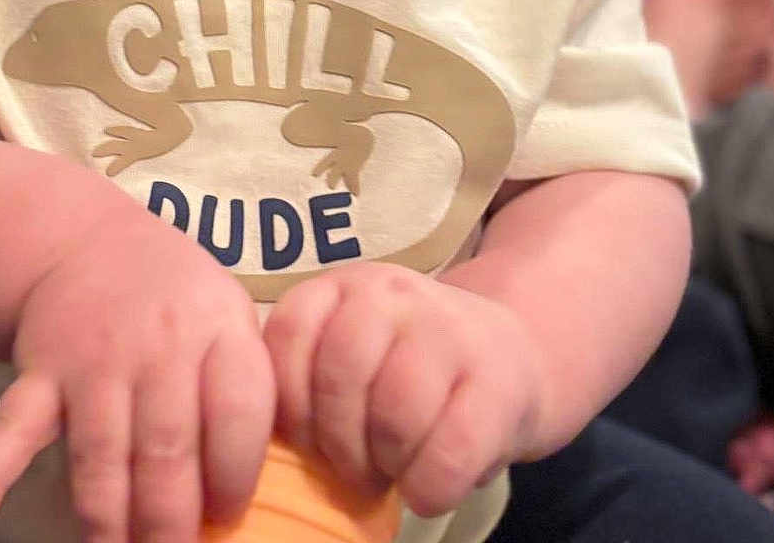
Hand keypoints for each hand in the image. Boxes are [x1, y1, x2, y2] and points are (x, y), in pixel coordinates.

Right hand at [0, 204, 273, 542]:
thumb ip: (245, 394)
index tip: (226, 518)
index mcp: (217, 331)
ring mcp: (93, 359)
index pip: (238, 415)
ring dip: (106, 524)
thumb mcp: (229, 319)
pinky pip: (12, 430)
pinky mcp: (40, 374)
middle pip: (167, 450)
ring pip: (100, 457)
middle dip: (169, 524)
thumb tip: (248, 498)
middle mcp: (158, 344)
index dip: (234, 479)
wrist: (89, 242)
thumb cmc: (177, 301)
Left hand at [263, 261, 544, 517]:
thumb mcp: (353, 352)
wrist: (510, 354)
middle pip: (340, 375)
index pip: (289, 335)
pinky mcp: (496, 381)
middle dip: (339, 443)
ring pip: (395, 413)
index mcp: (342, 287)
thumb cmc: (410, 370)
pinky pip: (448, 451)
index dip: (290, 404)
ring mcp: (447, 329)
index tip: (308, 441)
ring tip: (394, 471)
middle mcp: (391, 292)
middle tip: (354, 471)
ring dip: (387, 464)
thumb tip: (263, 445)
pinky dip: (428, 487)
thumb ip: (309, 376)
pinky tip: (427, 488)